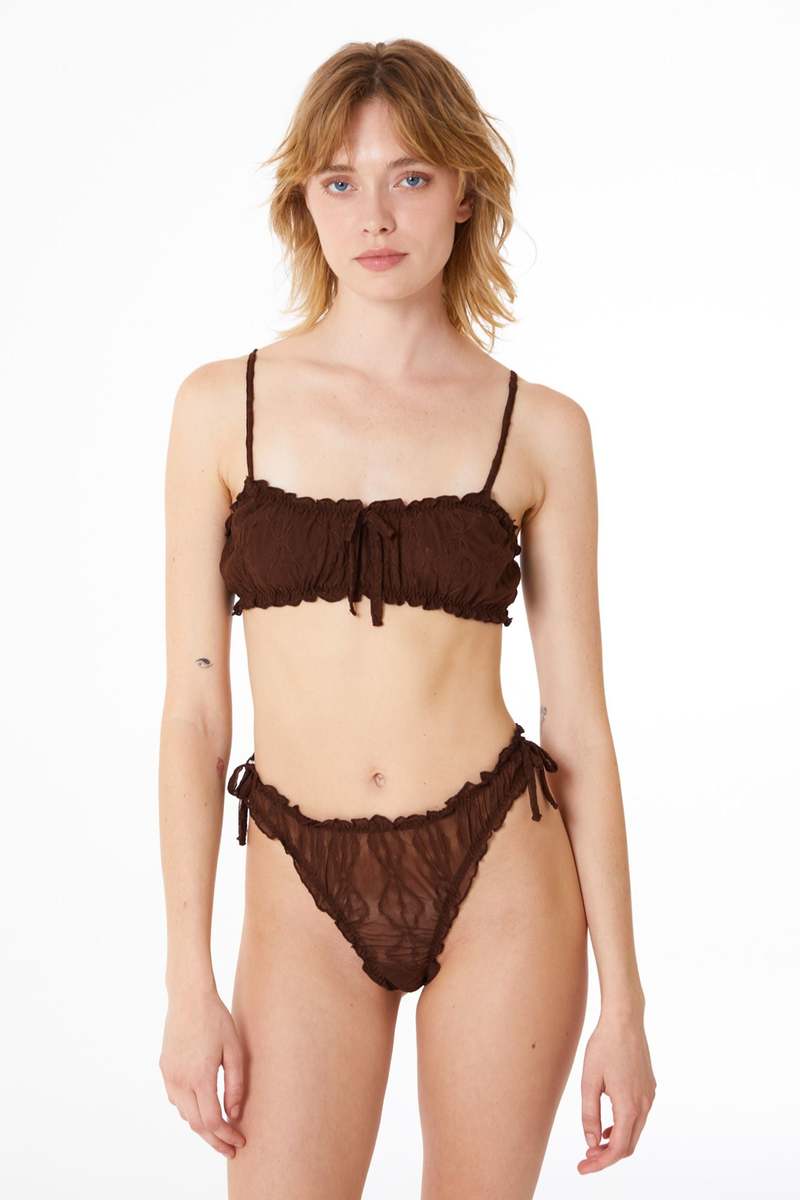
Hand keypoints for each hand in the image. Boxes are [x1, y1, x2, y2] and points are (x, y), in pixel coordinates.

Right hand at [159, 986, 246, 1158]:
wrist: (189, 997)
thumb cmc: (217, 1020)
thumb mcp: (235, 1051)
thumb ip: (235, 1085)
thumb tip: (234, 1114)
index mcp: (200, 1077)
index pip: (212, 1122)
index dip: (226, 1136)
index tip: (240, 1142)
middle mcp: (180, 1081)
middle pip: (197, 1125)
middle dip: (214, 1140)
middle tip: (231, 1149)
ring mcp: (169, 1076)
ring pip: (185, 1114)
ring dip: (202, 1126)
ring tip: (221, 1129)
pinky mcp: (165, 1069)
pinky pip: (176, 1099)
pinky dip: (190, 1109)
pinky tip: (203, 1105)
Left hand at [578, 1009, 655, 1173]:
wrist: (624, 1019)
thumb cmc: (604, 1046)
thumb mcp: (589, 1081)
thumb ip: (590, 1115)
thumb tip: (591, 1143)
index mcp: (629, 1106)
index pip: (618, 1149)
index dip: (600, 1163)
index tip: (583, 1169)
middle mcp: (644, 1104)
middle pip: (629, 1144)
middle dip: (608, 1156)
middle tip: (586, 1159)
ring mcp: (649, 1096)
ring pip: (635, 1131)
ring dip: (616, 1142)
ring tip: (594, 1145)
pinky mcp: (649, 1087)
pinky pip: (638, 1117)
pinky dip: (624, 1127)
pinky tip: (608, 1126)